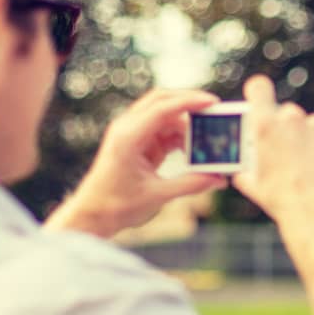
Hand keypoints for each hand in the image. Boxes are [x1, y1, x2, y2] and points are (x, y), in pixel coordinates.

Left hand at [47, 89, 226, 236]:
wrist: (94, 213)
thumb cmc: (117, 204)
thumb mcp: (157, 195)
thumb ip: (190, 184)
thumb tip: (219, 179)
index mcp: (128, 136)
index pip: (162, 108)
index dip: (189, 102)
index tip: (212, 102)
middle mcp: (129, 128)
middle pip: (163, 101)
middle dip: (190, 102)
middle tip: (216, 110)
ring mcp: (134, 133)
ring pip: (166, 115)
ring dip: (188, 124)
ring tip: (209, 137)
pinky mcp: (139, 143)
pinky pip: (165, 131)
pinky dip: (182, 137)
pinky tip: (195, 150)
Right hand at [233, 75, 313, 222]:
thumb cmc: (281, 200)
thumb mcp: (254, 185)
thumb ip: (246, 169)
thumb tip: (242, 170)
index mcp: (265, 126)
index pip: (259, 88)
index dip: (260, 92)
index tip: (261, 97)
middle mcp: (291, 118)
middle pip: (288, 115)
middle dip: (289, 131)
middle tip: (292, 155)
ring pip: (312, 126)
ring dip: (312, 139)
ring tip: (312, 166)